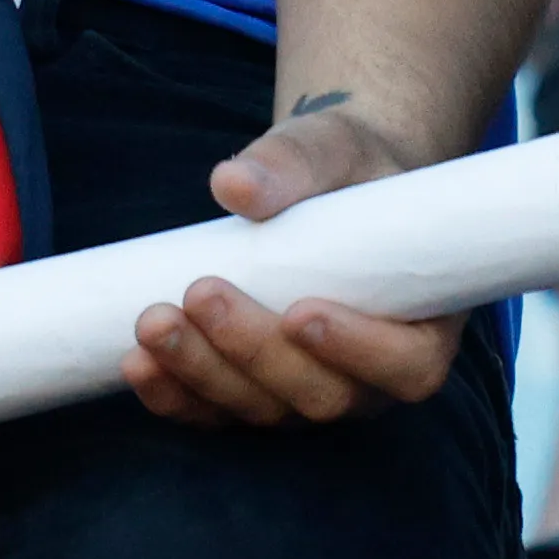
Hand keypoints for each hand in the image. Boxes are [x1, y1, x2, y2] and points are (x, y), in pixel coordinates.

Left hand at [124, 103, 460, 427]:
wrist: (324, 185)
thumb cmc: (346, 168)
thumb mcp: (334, 147)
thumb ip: (296, 163)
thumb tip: (234, 184)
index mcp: (422, 325)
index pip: (408, 366)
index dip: (358, 350)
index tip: (301, 312)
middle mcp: (371, 376)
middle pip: (322, 395)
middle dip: (253, 352)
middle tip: (201, 293)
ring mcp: (311, 391)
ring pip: (264, 410)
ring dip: (203, 374)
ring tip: (152, 323)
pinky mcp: (257, 392)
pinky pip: (219, 410)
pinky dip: (177, 395)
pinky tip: (136, 364)